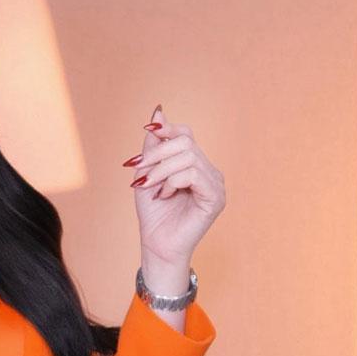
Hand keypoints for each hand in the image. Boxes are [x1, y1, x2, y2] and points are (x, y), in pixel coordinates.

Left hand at [125, 103, 226, 267]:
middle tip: (140, 174)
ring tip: (152, 188)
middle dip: (157, 155)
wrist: (156, 243)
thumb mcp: (148, 171)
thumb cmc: (153, 212)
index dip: (167, 130)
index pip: (186, 134)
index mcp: (195, 164)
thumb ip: (154, 144)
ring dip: (162, 171)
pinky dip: (173, 182)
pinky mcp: (215, 198)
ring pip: (187, 157)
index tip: (148, 132)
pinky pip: (193, 174)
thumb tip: (158, 111)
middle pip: (185, 142)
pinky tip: (166, 195)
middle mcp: (209, 171)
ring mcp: (215, 184)